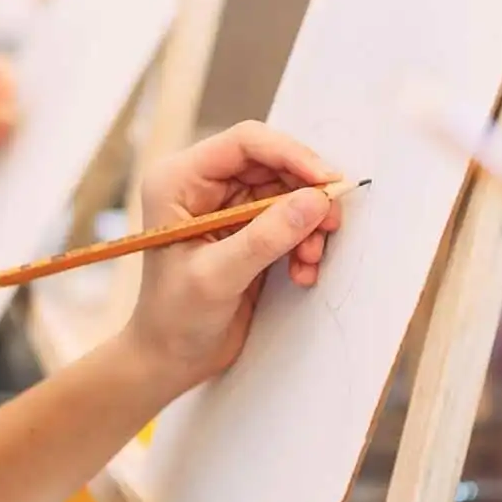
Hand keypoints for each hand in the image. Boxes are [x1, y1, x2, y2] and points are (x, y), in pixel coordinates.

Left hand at [122, 122, 346, 386]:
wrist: (171, 358)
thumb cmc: (176, 318)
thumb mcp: (218, 276)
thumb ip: (266, 237)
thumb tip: (315, 200)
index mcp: (180, 179)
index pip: (245, 143)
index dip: (291, 154)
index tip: (326, 182)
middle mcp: (204, 185)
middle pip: (274, 164)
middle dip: (306, 196)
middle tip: (330, 226)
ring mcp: (228, 207)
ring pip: (288, 193)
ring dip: (308, 225)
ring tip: (310, 261)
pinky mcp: (248, 230)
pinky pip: (290, 220)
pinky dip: (304, 242)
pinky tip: (302, 272)